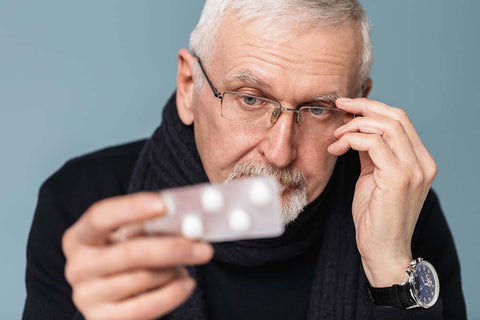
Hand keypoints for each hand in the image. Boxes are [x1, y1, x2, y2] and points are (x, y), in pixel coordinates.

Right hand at [62, 192, 213, 319]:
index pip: (101, 216)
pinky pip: (146, 308)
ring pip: (143, 279)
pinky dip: (173, 294)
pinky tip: (186, 284)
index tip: (166, 205)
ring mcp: (86, 296)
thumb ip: (154, 224)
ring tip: (186, 265)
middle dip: (172, 248)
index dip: (133, 208)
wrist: (117, 294)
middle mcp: (77, 267)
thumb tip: (189, 220)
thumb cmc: (130, 254)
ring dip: (174, 270)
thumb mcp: (133, 235)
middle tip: (204, 247)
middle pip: (129, 253)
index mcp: (79, 236)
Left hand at [328, 98, 436, 286]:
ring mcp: (414, 170)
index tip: (348, 105)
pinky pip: (372, 143)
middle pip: (396, 116)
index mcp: (420, 161)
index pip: (401, 120)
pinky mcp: (399, 178)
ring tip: (336, 138)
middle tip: (339, 106)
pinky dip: (351, 140)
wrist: (383, 251)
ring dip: (354, 126)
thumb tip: (355, 128)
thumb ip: (371, 153)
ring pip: (385, 126)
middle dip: (363, 107)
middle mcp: (422, 162)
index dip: (373, 107)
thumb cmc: (375, 217)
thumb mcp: (373, 177)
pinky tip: (337, 149)